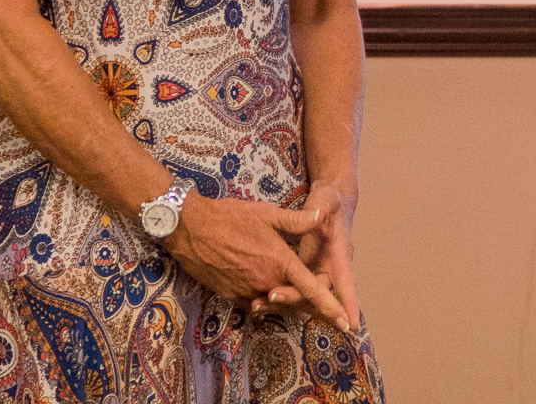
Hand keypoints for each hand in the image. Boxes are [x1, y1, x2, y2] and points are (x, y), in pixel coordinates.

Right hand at [163, 191, 350, 332]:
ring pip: (276, 305)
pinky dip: (269, 302)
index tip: (346, 323)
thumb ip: (296, 220)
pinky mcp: (231, 295)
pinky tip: (274, 294)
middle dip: (313, 306)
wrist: (189, 228)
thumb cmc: (230, 217)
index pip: (311, 290)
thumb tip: (322, 216)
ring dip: (290, 303)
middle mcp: (264, 281)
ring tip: (305, 302)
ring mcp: (246, 290)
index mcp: (279, 261)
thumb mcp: (267, 213)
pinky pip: (257, 304)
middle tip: (329, 309)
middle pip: (296, 302)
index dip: (330, 307)